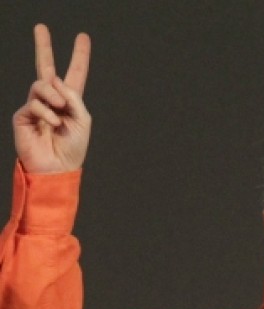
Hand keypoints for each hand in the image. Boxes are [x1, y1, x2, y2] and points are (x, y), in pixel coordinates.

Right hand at [12, 24, 91, 173]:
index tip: (83, 37)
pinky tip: (53, 124)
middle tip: (40, 27)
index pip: (75, 74)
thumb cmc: (72, 148)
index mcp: (70, 101)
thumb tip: (55, 78)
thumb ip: (73, 97)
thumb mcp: (82, 120)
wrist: (57, 168)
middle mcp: (52, 100)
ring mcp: (36, 105)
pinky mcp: (24, 114)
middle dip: (44, 47)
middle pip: (46, 68)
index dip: (79, 56)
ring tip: (60, 111)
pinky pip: (35, 103)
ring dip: (54, 95)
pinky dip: (47, 112)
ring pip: (42, 84)